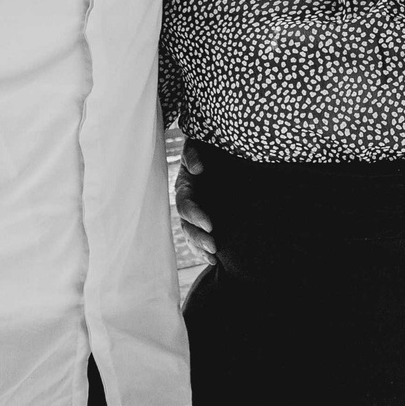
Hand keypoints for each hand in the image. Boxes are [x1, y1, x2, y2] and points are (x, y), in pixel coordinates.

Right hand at [174, 142, 216, 265]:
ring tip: (213, 256)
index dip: (196, 216)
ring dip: (200, 247)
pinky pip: (197, 240)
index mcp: (185, 186)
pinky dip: (202, 251)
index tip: (210, 226)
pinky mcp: (203, 220)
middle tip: (214, 246)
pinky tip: (213, 261)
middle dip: (199, 237)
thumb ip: (194, 154)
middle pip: (187, 225)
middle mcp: (187, 203)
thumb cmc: (207, 146)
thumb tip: (198, 169)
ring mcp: (194, 213)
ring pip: (191, 235)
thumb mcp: (198, 145)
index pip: (186, 205)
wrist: (219, 150)